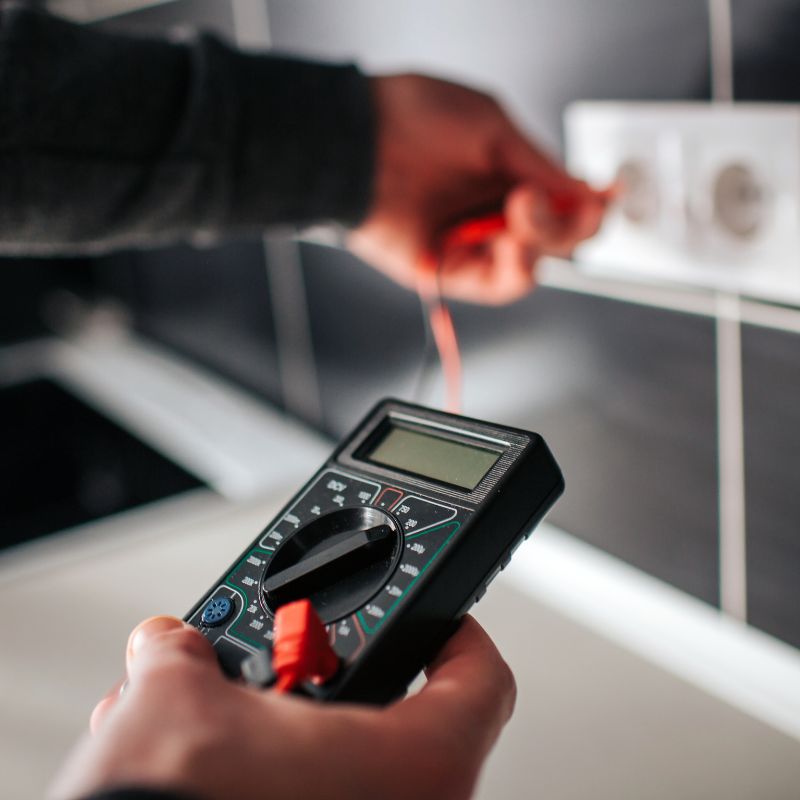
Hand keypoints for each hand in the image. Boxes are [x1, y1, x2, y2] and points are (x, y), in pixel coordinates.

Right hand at [48, 615, 514, 799]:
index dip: (455, 632)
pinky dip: (267, 778)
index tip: (433, 615)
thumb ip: (183, 655)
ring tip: (225, 716)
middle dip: (328, 683)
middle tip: (292, 661)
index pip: (479, 680)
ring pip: (342, 770)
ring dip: (280, 735)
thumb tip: (171, 645)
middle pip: (394, 721)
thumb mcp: (174, 703)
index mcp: (410, 766)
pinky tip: (211, 767)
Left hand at [349, 74, 611, 304]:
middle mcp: (494, 213)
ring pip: (534, 266)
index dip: (591, 206)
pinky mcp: (450, 270)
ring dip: (541, 242)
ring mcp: (473, 243)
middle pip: (558, 240)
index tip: (604, 197)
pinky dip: (517, 269)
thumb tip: (588, 193)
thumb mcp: (493, 130)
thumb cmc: (412, 119)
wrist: (358, 139)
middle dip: (564, 222)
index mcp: (510, 176)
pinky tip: (514, 243)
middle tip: (538, 197)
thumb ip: (542, 166)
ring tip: (519, 212)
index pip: (566, 205)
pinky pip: (500, 286)